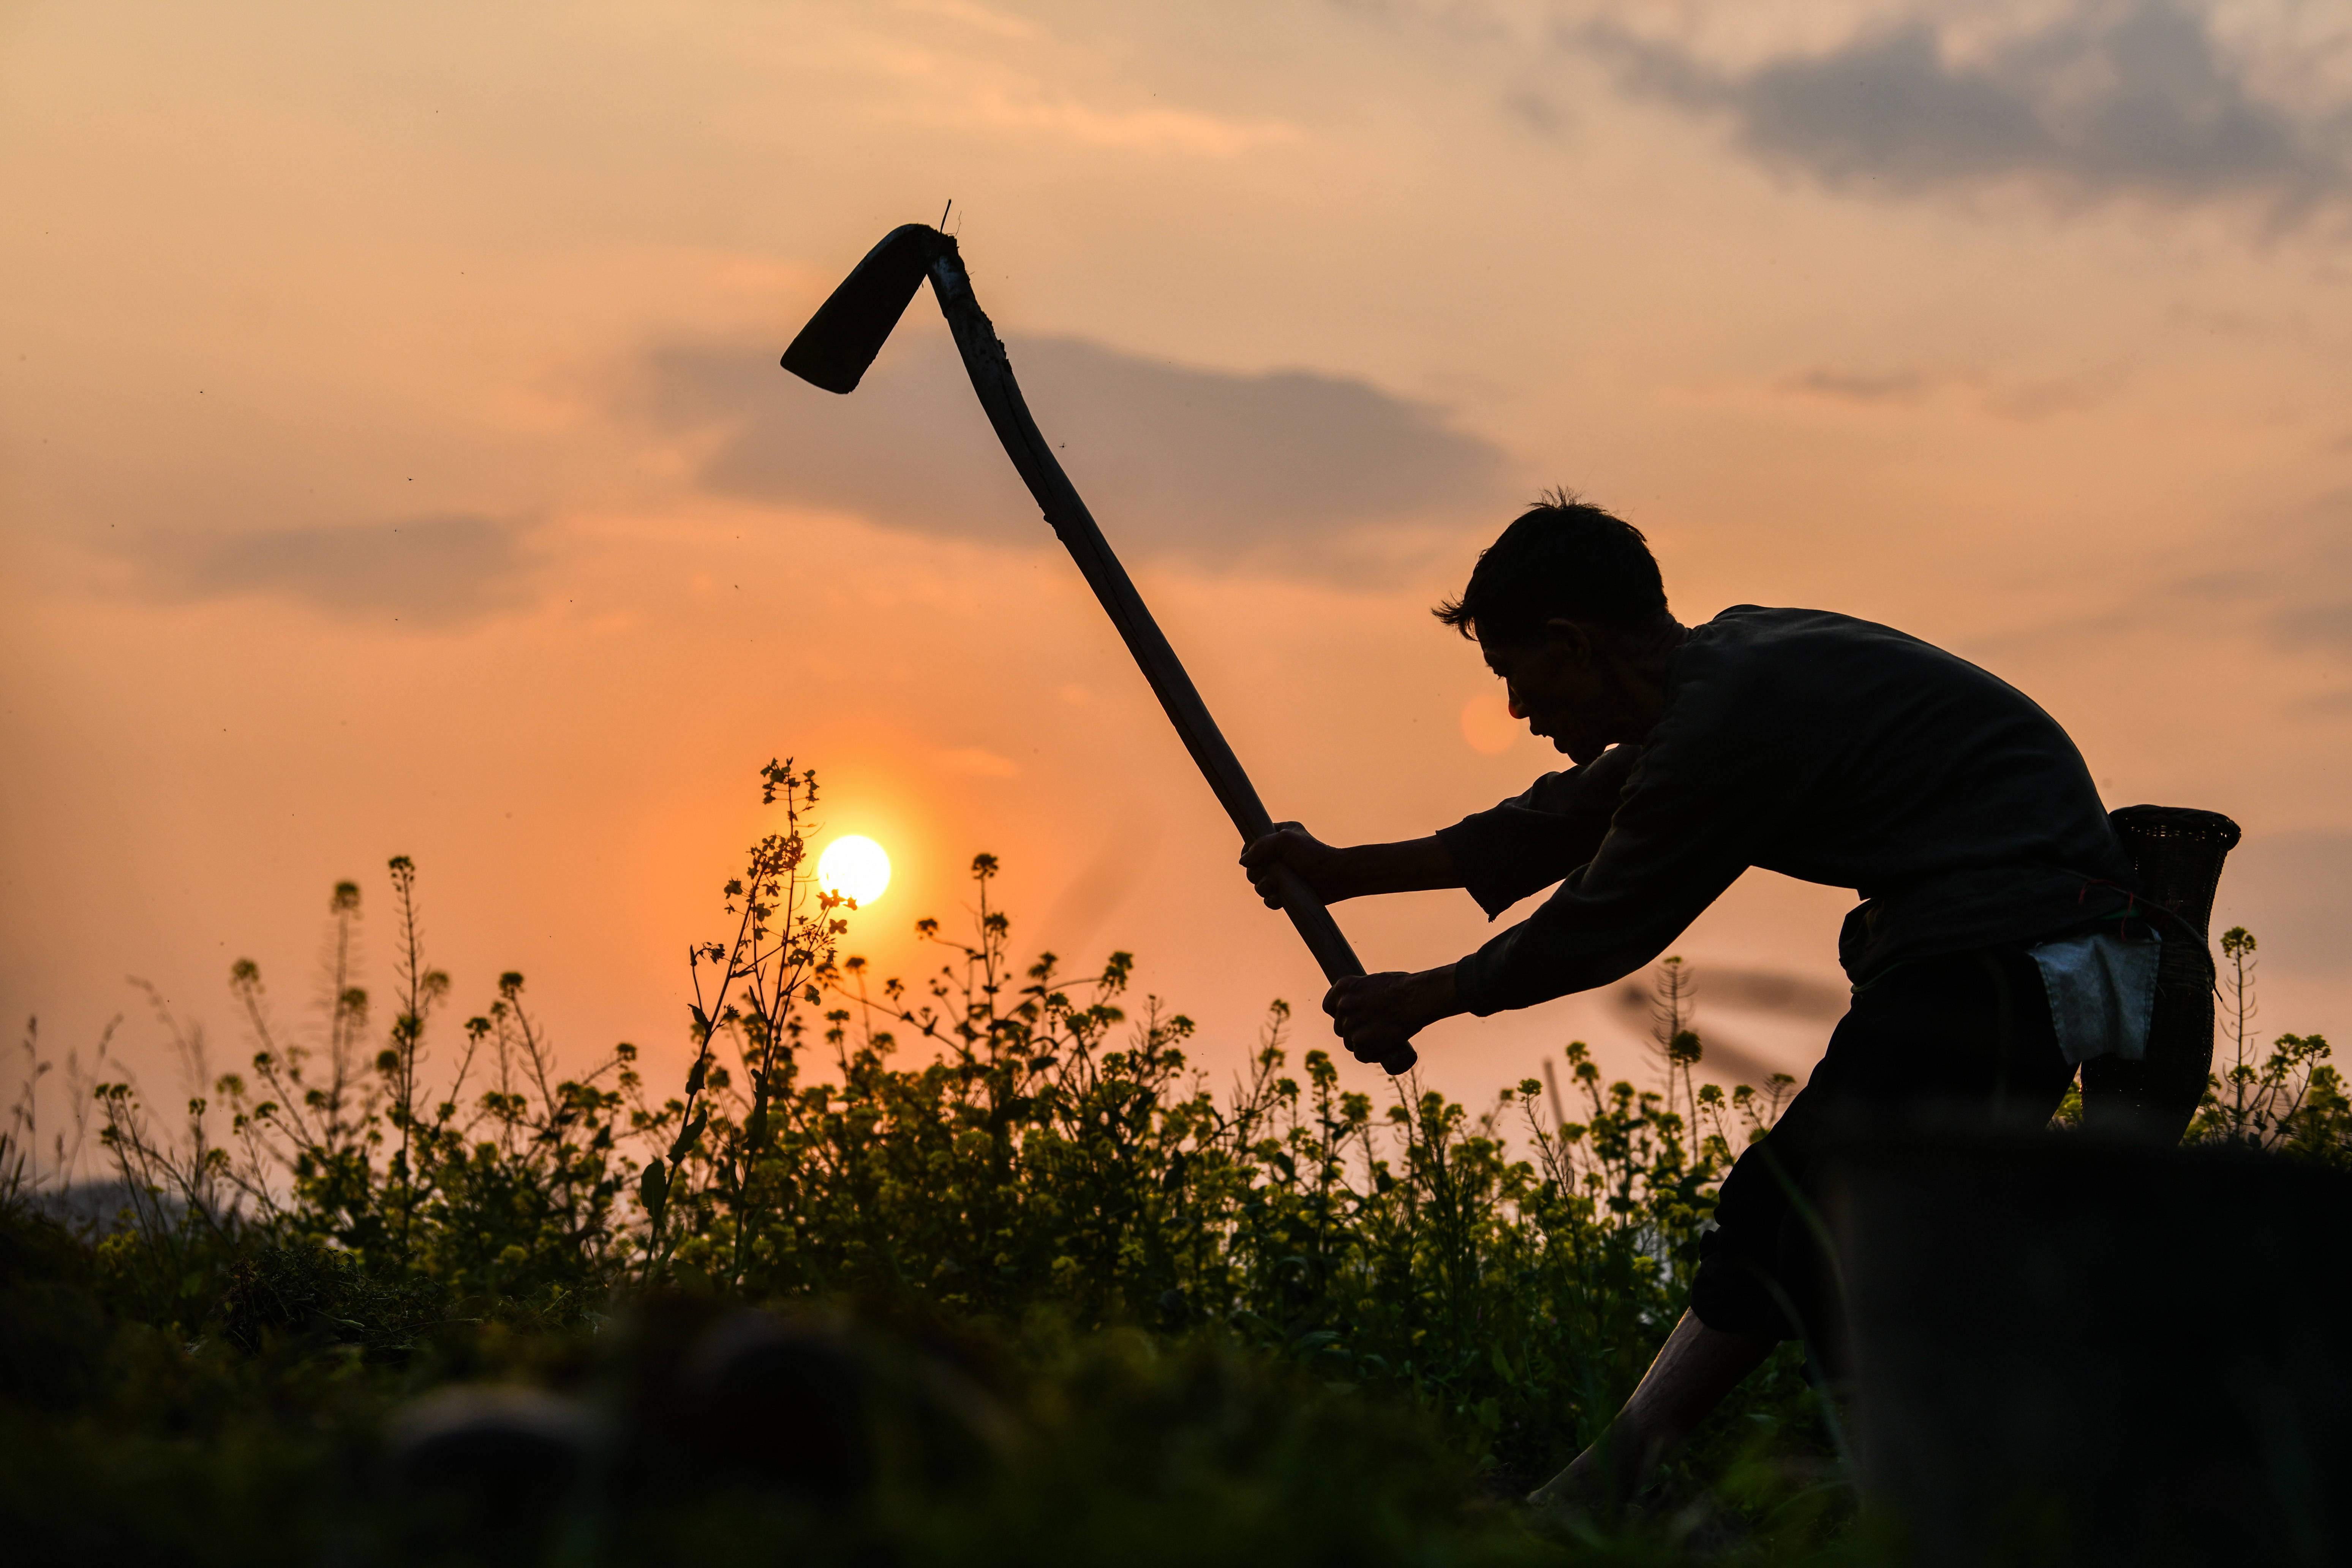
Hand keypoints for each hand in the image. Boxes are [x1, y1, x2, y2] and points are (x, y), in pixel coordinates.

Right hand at [1238, 822, 1347, 909]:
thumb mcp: (1287, 841)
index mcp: (1277, 837)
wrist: (1336, 877)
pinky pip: (1269, 899)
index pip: (1252, 844)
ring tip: (1277, 885)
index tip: (1252, 859)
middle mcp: (1278, 856)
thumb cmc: (1315, 855)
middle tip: (1270, 873)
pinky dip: (1272, 900)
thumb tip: (1243, 861)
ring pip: (1258, 884)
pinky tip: (1280, 897)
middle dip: (1257, 873)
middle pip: (1252, 867)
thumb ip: (1262, 846)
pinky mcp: (1286, 892)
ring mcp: (1282, 875)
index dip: (1248, 853)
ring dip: (1264, 887)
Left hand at [1323, 965, 1457, 1066]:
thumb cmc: (1404, 987)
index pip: (1329, 1006)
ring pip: (1350, 1043)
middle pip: (1341, 1027)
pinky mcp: (1360, 1042)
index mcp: (1344, 987)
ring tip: (1381, 1042)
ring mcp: (1350, 1025)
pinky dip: (1371, 1056)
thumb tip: (1366, 1003)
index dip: (1340, 1015)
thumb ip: (1365, 993)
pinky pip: (1361, 1055)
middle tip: (1372, 1032)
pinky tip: (1382, 1053)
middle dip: (1353, 1031)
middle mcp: (1343, 1005)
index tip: (1350, 1018)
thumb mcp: (1377, 982)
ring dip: (1362, 1045)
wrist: (1416, 999)